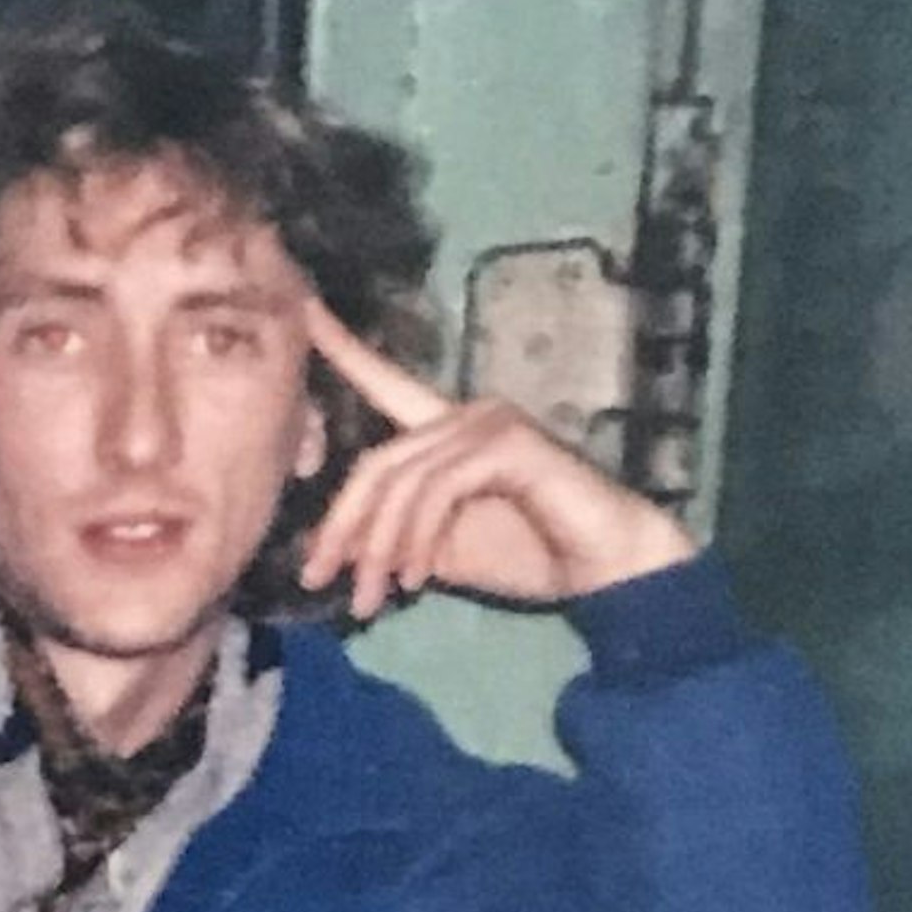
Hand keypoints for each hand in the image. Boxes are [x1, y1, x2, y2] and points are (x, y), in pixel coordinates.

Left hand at [295, 299, 691, 619]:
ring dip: (379, 546)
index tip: (304, 313)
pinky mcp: (509, 445)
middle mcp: (465, 414)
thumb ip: (394, 537)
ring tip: (373, 598)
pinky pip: (437, 489)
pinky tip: (417, 579)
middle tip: (319, 580)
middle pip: (376, 462)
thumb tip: (336, 552)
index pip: (386, 384)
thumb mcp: (442, 550)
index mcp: (447, 430)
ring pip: (401, 480)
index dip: (345, 350)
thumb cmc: (531, 553)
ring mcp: (489, 424)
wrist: (607, 569)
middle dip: (342, 527)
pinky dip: (417, 538)